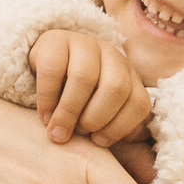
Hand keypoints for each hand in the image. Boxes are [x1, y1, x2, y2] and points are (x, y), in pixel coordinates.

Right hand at [31, 29, 151, 147]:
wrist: (46, 66)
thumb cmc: (78, 98)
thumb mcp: (102, 108)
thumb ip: (117, 125)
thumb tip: (133, 139)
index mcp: (128, 74)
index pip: (139, 102)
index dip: (121, 127)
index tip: (98, 142)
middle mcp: (111, 55)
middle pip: (116, 88)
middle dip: (96, 118)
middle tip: (79, 134)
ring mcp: (84, 44)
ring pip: (84, 77)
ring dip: (70, 112)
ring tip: (57, 132)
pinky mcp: (54, 41)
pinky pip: (52, 71)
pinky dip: (47, 100)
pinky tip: (45, 117)